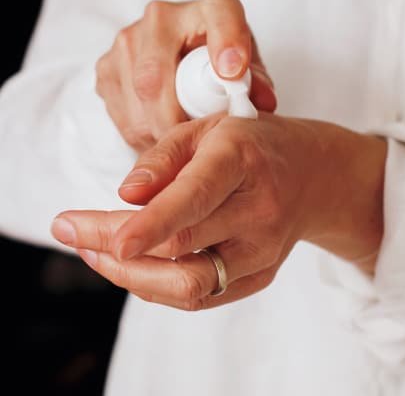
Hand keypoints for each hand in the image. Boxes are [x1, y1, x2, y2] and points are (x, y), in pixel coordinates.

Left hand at [52, 113, 386, 309]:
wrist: (313, 175)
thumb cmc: (254, 144)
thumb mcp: (207, 128)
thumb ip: (163, 159)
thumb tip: (125, 195)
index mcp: (241, 160)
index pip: (194, 198)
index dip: (150, 225)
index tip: (109, 241)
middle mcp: (258, 211)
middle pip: (181, 249)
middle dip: (114, 248)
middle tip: (71, 229)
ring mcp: (263, 250)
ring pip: (189, 285)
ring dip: (130, 275)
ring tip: (93, 249)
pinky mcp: (260, 275)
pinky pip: (201, 295)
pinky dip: (157, 284)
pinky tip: (132, 263)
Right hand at [96, 0, 276, 151]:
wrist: (180, 57)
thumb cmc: (220, 65)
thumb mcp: (247, 71)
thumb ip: (257, 84)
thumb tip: (262, 102)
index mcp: (210, 8)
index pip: (220, 14)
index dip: (227, 42)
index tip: (233, 72)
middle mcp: (162, 16)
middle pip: (157, 75)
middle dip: (175, 120)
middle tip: (193, 145)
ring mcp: (128, 39)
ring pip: (137, 98)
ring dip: (158, 131)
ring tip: (180, 144)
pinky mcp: (106, 66)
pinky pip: (120, 111)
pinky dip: (142, 133)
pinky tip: (161, 135)